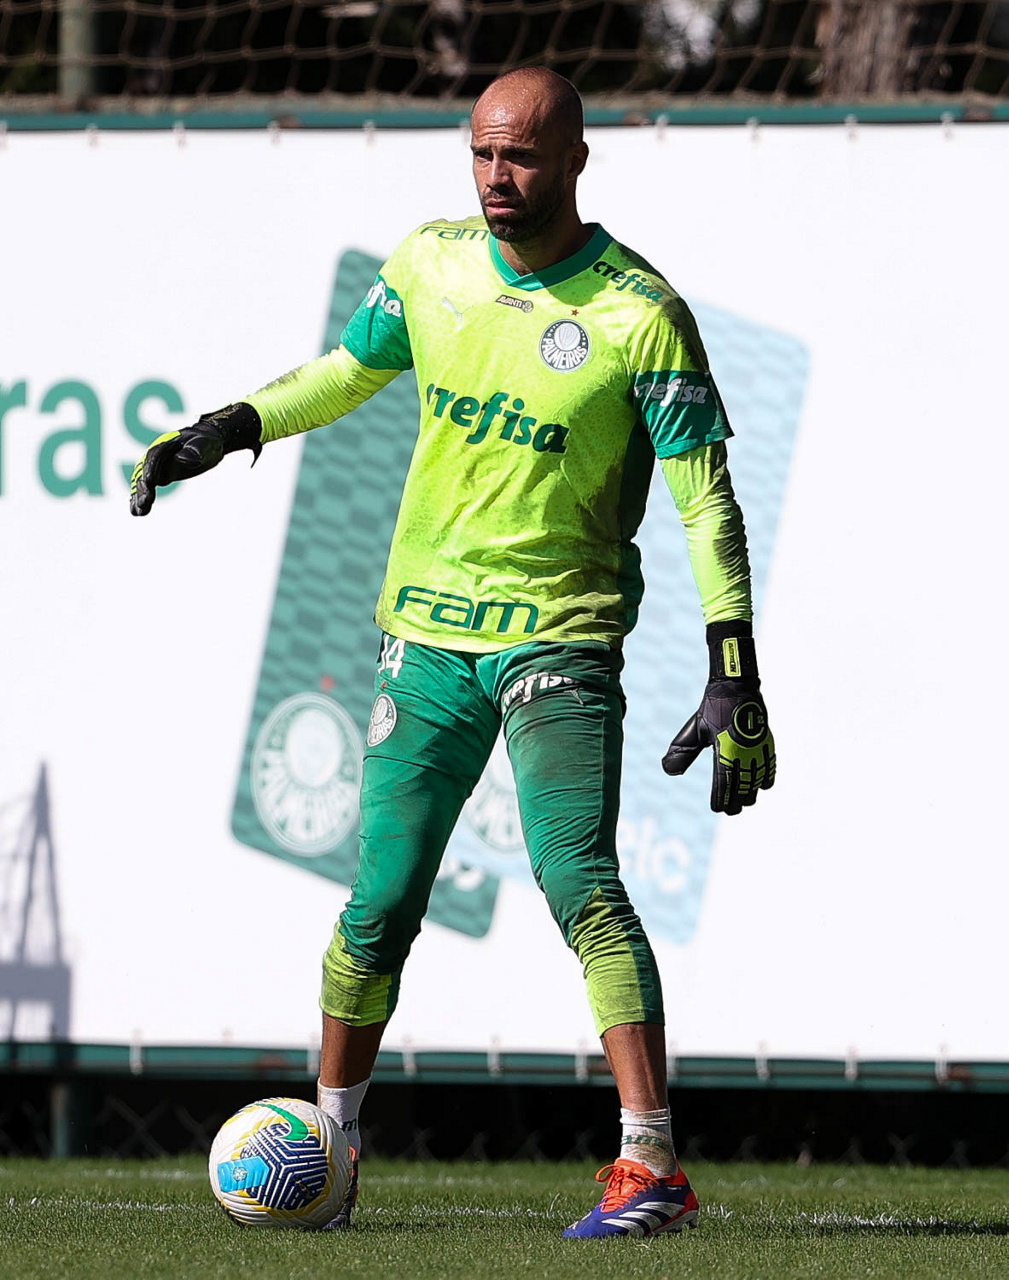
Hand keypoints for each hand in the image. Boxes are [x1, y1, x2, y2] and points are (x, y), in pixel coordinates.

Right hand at [129, 403, 261, 516]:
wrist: (205, 444)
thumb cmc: (206, 442)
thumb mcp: (204, 444)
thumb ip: (194, 450)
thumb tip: (181, 459)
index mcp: (166, 444)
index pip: (155, 456)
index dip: (151, 468)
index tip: (149, 482)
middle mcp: (157, 455)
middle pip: (145, 470)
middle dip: (143, 487)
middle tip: (144, 502)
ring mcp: (157, 466)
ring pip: (143, 481)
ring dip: (139, 495)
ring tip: (139, 511)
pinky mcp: (159, 475)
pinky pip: (148, 487)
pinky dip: (141, 498)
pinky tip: (137, 512)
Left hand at [661, 624, 774, 814]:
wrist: (736, 686)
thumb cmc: (713, 709)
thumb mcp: (694, 730)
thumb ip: (682, 753)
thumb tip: (669, 771)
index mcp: (724, 750)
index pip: (723, 783)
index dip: (720, 799)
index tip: (716, 809)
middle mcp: (743, 752)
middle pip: (742, 787)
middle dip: (736, 802)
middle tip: (730, 810)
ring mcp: (757, 747)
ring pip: (757, 780)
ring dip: (751, 793)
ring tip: (745, 801)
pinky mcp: (766, 742)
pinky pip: (770, 765)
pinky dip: (767, 778)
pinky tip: (763, 786)